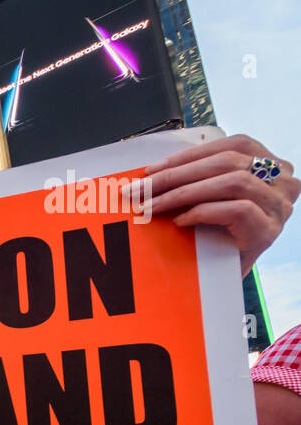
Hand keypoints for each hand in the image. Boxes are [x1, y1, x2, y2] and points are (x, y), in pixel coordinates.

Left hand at [144, 134, 297, 275]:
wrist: (226, 278)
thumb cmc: (217, 234)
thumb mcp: (213, 197)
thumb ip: (200, 178)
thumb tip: (156, 170)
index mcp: (271, 165)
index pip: (232, 146)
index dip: (189, 155)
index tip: (152, 169)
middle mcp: (283, 182)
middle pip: (227, 162)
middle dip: (177, 175)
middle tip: (140, 189)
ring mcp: (278, 206)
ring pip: (233, 182)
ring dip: (183, 193)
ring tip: (153, 206)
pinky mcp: (269, 230)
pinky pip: (237, 210)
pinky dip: (203, 212)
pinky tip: (180, 221)